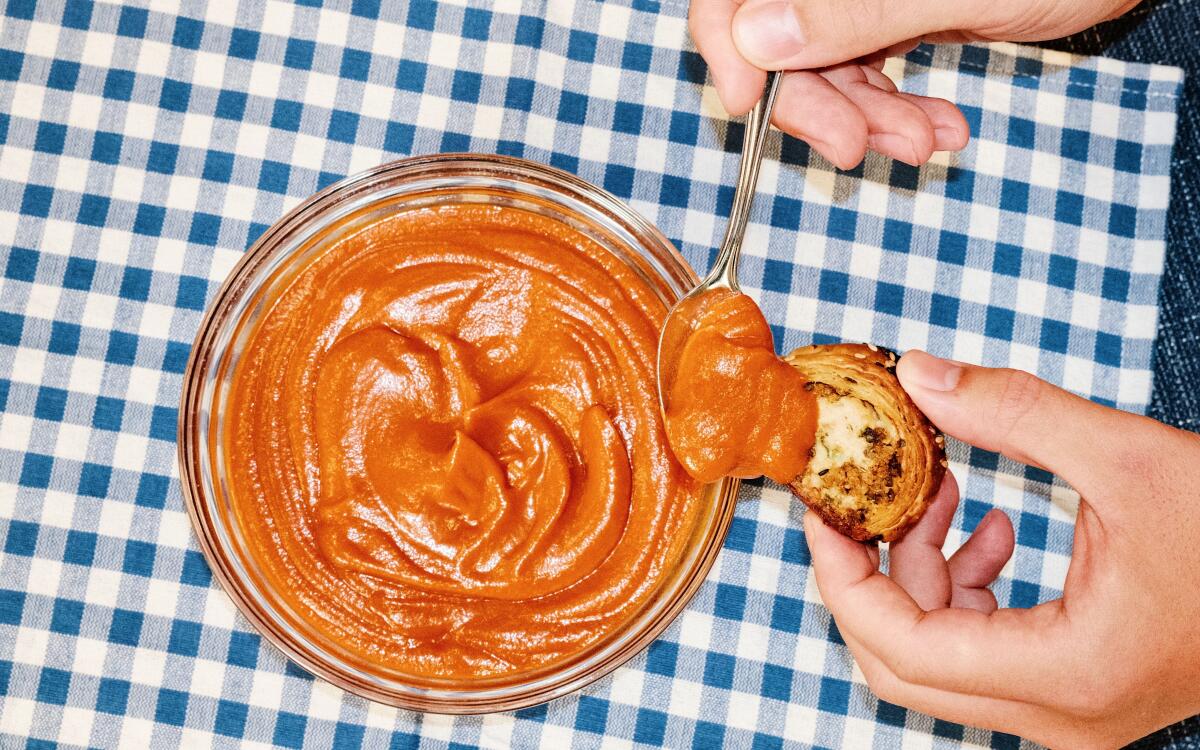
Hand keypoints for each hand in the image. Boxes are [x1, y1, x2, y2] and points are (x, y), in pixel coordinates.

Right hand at [689, 0, 1139, 167]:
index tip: (747, 104)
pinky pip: (861, 75)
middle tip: (855, 149)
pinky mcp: (884, 20)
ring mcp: (854, 0)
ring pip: (818, 69)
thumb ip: (852, 12)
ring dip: (863, 120)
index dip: (727, 45)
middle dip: (813, 104)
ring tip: (922, 145)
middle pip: (772, 40)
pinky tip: (933, 131)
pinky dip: (891, 113)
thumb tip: (756, 40)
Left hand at [804, 350, 1199, 746]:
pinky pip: (983, 649)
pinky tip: (993, 527)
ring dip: (922, 572)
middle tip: (858, 502)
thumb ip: (1014, 415)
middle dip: (871, 574)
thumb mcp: (1128, 457)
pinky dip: (966, 588)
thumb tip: (921, 378)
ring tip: (949, 494)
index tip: (821, 513)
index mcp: (1069, 672)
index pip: (902, 645)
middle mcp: (1062, 714)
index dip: (841, 576)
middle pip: (905, 662)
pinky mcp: (1078, 689)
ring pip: (941, 656)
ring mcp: (1071, 711)